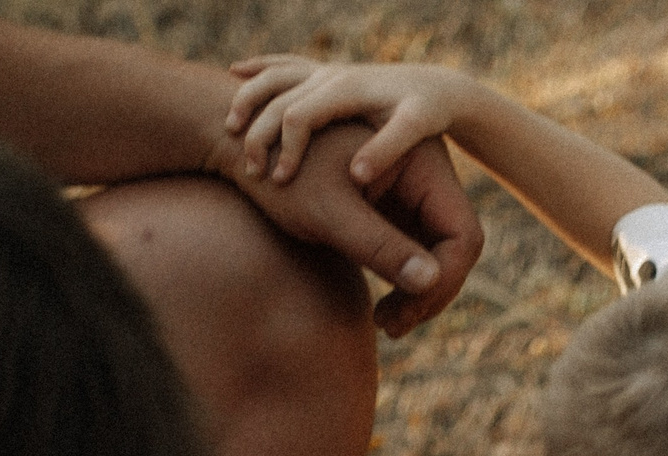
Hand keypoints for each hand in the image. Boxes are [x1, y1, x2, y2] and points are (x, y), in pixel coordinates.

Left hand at [210, 118, 481, 335]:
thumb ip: (381, 247)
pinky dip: (399, 286)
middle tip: (393, 327)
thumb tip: (430, 283)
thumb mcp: (329, 211)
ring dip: (416, 297)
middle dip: (430, 294)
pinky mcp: (386, 213)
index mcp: (419, 163)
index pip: (461, 235)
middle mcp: (420, 179)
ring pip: (433, 260)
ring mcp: (404, 198)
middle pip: (451, 251)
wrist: (241, 147)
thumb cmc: (279, 171)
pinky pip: (409, 258)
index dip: (445, 279)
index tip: (409, 308)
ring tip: (384, 324)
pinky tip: (378, 312)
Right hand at [227, 56, 474, 187]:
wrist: (438, 86)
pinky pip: (282, 64)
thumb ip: (386, 151)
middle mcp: (328, 76)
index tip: (279, 180)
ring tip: (228, 129)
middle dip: (257, 133)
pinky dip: (258, 68)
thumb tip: (358, 176)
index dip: (285, 148)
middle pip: (275, 98)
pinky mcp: (323, 73)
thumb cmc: (427, 112)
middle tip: (248, 171)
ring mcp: (323, 72)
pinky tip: (235, 73)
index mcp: (345, 91)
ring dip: (247, 99)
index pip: (299, 116)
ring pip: (272, 77)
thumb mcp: (412, 129)